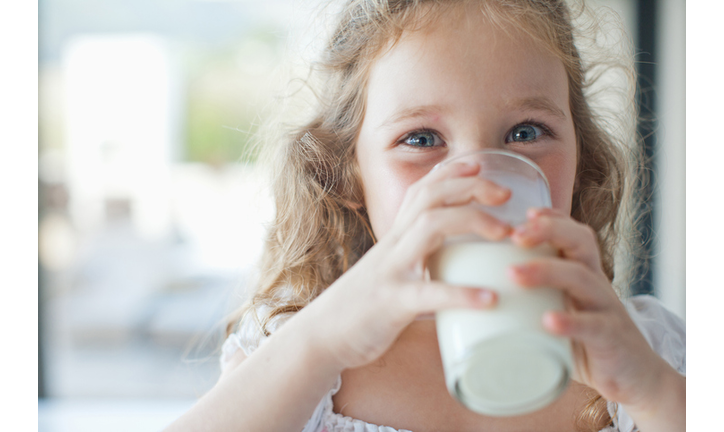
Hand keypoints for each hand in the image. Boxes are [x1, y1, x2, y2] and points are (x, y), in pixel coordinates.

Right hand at [303, 161, 510, 370]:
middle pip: (429, 197)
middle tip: (506, 194)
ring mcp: (391, 271)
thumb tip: (460, 271)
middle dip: (469, 187)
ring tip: (505, 233)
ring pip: (429, 227)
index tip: (480, 163)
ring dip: (471, 221)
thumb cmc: (364, 307)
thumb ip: (420, 265)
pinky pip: (428, 293)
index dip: (451, 172)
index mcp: (395, 239)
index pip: (421, 190)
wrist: (323, 336)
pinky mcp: (391, 303)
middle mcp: (393, 246)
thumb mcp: (392, 274)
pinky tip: (490, 299)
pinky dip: (461, 294)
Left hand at [508, 208, 683, 416]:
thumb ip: (531, 300)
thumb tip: (477, 297)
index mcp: (583, 273)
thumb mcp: (560, 311)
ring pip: (581, 278)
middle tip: (514, 236)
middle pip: (579, 242)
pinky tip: (547, 321)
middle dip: (548, 231)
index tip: (525, 213)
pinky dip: (570, 321)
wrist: (635, 378)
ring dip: (546, 271)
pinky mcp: (611, 338)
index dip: (552, 218)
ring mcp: (606, 308)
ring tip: (514, 273)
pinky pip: (593, 325)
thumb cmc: (585, 341)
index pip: (573, 234)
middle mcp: (596, 283)